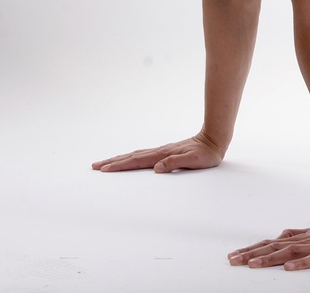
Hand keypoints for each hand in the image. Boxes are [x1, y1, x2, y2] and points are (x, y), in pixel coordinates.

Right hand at [91, 133, 224, 172]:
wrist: (214, 140)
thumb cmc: (206, 154)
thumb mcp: (194, 161)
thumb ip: (176, 163)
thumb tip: (156, 168)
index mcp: (163, 155)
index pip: (137, 161)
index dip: (120, 165)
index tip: (105, 169)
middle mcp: (159, 152)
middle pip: (131, 157)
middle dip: (113, 162)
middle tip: (95, 166)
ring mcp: (161, 151)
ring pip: (136, 155)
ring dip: (120, 159)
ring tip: (105, 162)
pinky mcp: (165, 152)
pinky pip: (143, 155)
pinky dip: (131, 157)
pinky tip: (129, 159)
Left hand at [228, 218, 309, 269]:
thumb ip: (296, 235)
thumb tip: (278, 235)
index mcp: (299, 238)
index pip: (271, 243)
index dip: (252, 249)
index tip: (233, 256)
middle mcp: (304, 241)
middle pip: (274, 247)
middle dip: (252, 254)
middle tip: (233, 261)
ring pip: (289, 253)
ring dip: (270, 258)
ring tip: (253, 265)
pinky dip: (301, 263)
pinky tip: (289, 269)